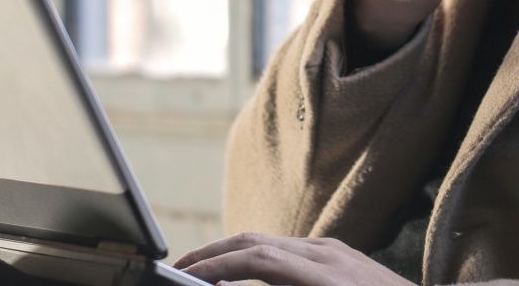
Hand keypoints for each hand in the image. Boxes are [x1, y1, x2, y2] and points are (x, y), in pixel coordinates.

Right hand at [174, 231, 413, 285]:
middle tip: (179, 271)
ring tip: (202, 273)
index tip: (187, 278)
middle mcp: (328, 254)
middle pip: (255, 241)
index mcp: (326, 277)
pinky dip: (255, 258)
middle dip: (213, 254)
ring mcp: (335, 250)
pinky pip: (287, 248)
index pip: (256, 262)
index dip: (216, 267)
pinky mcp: (340, 254)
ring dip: (231, 254)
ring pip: (269, 241)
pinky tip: (242, 275)